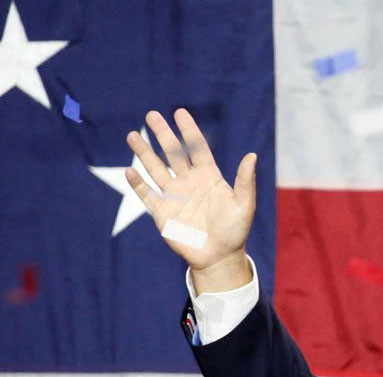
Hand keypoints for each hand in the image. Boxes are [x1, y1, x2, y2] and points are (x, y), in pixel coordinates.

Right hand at [125, 108, 255, 287]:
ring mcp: (174, 196)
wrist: (219, 257)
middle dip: (162, 134)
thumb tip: (252, 155)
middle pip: (173, 153)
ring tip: (132, 135)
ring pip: (156, 169)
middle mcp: (189, 182)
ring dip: (144, 153)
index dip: (189, 130)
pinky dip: (138, 184)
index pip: (197, 148)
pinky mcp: (162, 213)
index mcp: (209, 177)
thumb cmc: (235, 231)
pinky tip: (130, 171)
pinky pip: (148, 195)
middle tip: (152, 114)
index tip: (179, 113)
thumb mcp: (244, 204)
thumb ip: (245, 181)